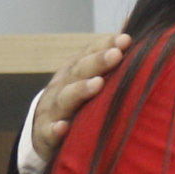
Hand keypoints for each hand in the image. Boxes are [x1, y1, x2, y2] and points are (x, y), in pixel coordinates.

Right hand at [31, 32, 130, 164]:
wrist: (42, 132)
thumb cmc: (77, 102)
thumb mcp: (88, 80)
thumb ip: (109, 63)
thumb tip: (132, 38)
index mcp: (74, 72)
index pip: (88, 54)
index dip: (105, 45)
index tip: (126, 39)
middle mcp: (61, 87)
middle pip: (78, 72)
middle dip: (97, 62)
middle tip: (116, 54)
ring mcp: (52, 111)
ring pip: (65, 99)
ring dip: (80, 90)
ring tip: (97, 84)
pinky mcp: (45, 136)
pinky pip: (48, 132)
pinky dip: (55, 129)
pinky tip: (63, 127)